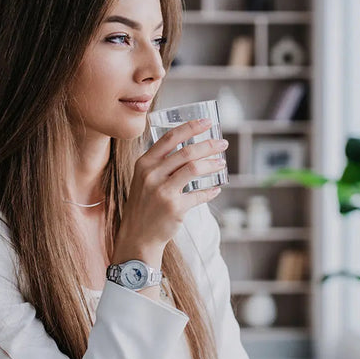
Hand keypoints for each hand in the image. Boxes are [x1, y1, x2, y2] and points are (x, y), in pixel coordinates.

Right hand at [112, 118, 226, 259]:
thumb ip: (161, 164)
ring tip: (222, 163)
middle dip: (209, 145)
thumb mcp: (144, 179)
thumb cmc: (144, 205)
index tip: (207, 122)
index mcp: (144, 163)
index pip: (170, 137)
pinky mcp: (174, 207)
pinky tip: (216, 188)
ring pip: (194, 169)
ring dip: (212, 164)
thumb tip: (191, 149)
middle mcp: (152, 174)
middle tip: (222, 143)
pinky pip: (199, 195)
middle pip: (187, 152)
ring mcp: (162, 191)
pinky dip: (210, 191)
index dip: (191, 127)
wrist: (137, 236)